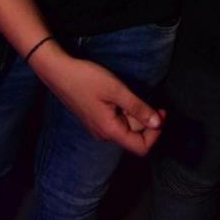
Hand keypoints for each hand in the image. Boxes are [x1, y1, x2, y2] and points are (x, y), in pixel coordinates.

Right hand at [31, 43, 164, 155]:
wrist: (59, 72)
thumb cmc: (87, 79)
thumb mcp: (116, 90)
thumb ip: (138, 108)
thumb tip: (158, 123)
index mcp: (110, 131)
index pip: (141, 148)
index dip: (155, 133)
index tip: (161, 112)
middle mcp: (104, 134)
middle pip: (134, 135)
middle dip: (145, 119)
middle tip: (146, 96)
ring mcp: (98, 127)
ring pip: (125, 127)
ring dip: (134, 113)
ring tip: (129, 93)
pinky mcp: (94, 119)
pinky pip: (115, 120)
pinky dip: (124, 111)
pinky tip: (120, 95)